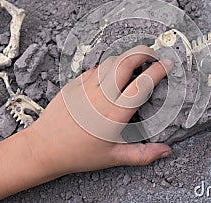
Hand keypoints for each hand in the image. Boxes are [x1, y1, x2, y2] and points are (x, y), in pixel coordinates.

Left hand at [27, 45, 173, 175]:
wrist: (44, 148)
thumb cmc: (77, 154)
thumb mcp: (113, 157)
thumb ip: (142, 154)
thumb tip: (165, 151)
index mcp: (114, 114)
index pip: (142, 84)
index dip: (158, 71)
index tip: (167, 64)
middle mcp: (101, 96)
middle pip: (126, 63)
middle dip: (142, 53)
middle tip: (152, 54)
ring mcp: (86, 87)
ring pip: (110, 62)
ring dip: (125, 58)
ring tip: (134, 63)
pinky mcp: (74, 84)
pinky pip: (95, 68)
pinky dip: (107, 67)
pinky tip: (111, 74)